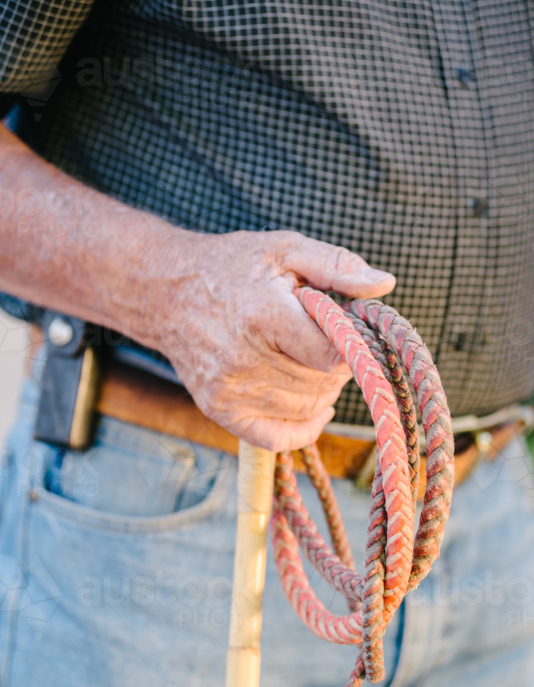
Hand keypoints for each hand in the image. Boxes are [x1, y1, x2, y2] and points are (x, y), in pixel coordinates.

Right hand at [142, 229, 394, 450]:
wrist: (165, 293)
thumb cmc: (232, 267)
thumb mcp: (285, 249)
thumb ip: (337, 265)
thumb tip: (384, 285)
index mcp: (263, 316)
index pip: (332, 356)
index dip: (351, 347)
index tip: (348, 331)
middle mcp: (242, 360)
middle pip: (322, 384)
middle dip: (338, 365)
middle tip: (328, 341)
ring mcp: (229, 390)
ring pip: (306, 408)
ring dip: (324, 389)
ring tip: (313, 360)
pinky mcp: (220, 410)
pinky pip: (278, 437)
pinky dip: (305, 427)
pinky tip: (317, 408)